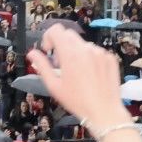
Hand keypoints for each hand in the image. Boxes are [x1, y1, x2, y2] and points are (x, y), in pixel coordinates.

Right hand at [29, 27, 141, 141]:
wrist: (104, 111)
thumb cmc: (77, 101)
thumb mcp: (54, 86)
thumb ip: (41, 66)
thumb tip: (32, 54)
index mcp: (70, 54)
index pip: (56, 30)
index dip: (48, 37)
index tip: (49, 50)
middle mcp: (86, 49)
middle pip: (69, 34)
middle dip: (61, 45)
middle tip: (60, 63)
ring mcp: (100, 52)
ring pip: (82, 44)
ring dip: (76, 52)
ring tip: (77, 72)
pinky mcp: (110, 58)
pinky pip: (95, 51)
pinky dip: (89, 58)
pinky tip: (90, 74)